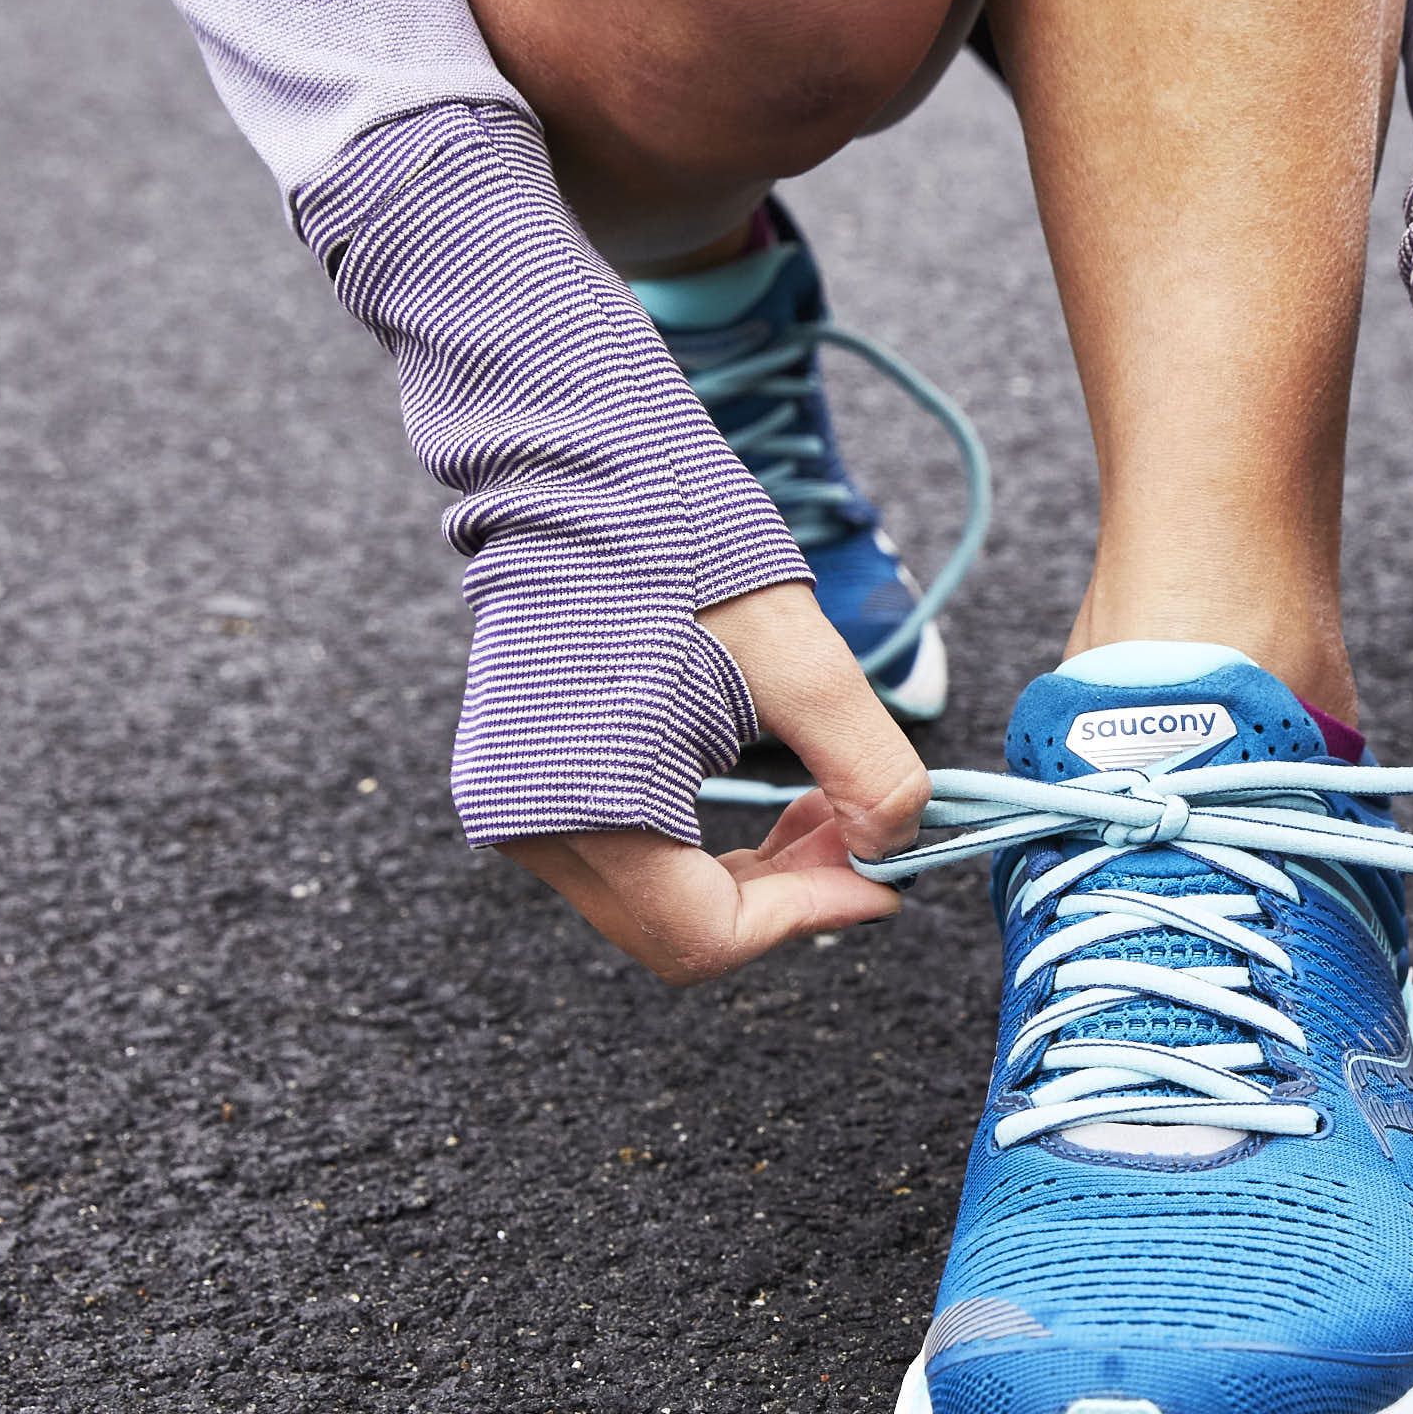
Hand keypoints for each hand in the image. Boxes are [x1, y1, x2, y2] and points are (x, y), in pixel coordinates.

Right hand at [498, 583, 929, 984]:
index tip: (885, 883)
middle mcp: (531, 828)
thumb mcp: (805, 668)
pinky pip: (627, 858)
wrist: (578, 478)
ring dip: (755, 876)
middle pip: (679, 931)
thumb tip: (897, 848)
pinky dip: (707, 848)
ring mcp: (515, 808)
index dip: (810, 917)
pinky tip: (777, 796)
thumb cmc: (684, 554)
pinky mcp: (523, 783)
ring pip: (657, 903)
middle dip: (788, 897)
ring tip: (830, 808)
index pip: (706, 935)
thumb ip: (866, 771)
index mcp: (588, 807)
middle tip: (864, 838)